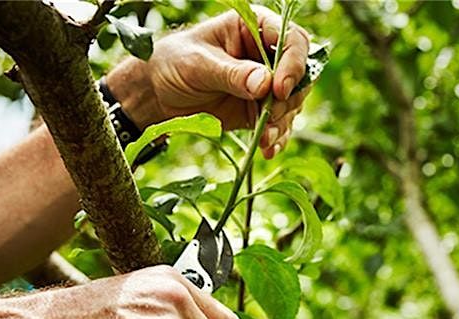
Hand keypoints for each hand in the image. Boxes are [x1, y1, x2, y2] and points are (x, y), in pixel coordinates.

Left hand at [107, 6, 310, 158]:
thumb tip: (265, 84)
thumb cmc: (173, 63)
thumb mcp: (198, 65)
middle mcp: (267, 55)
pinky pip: (280, 124)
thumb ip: (232, 74)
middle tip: (269, 117)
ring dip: (283, 122)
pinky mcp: (261, 109)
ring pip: (293, 102)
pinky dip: (276, 138)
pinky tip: (266, 149)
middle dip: (289, 99)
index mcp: (254, 29)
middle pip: (301, 75)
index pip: (292, 40)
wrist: (158, 93)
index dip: (293, 64)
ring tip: (264, 139)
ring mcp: (266, 84)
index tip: (279, 89)